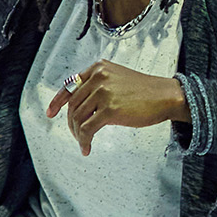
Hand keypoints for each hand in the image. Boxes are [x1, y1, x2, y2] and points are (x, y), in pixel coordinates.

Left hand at [47, 61, 186, 152]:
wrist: (165, 96)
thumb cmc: (144, 91)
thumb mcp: (117, 78)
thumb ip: (98, 85)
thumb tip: (80, 106)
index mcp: (98, 68)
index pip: (70, 85)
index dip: (57, 101)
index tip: (50, 113)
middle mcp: (98, 77)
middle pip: (73, 104)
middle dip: (71, 123)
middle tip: (76, 135)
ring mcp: (103, 92)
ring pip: (77, 117)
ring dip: (78, 134)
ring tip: (84, 142)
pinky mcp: (110, 109)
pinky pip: (87, 129)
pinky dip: (84, 141)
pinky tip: (87, 148)